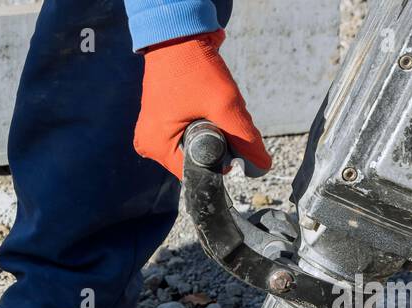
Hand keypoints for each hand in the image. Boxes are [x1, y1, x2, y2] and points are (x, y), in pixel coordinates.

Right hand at [133, 29, 271, 179]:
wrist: (178, 32)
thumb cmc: (192, 65)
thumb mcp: (223, 104)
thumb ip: (245, 137)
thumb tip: (262, 164)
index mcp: (155, 147)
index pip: (195, 172)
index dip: (219, 160)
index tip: (231, 139)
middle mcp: (149, 144)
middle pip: (194, 159)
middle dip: (215, 141)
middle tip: (218, 113)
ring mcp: (153, 130)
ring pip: (194, 144)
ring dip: (210, 129)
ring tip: (207, 103)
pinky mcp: (160, 119)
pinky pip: (187, 131)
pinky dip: (202, 120)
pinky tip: (202, 101)